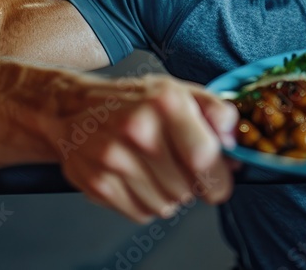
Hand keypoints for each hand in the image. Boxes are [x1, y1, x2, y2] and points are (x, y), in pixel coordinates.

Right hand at [45, 73, 238, 222]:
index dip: (219, 178)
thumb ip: (215, 112)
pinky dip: (147, 203)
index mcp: (165, 102)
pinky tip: (138, 179)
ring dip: (170, 195)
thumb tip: (234, 144)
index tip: (221, 184)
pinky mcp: (98, 183)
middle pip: (188, 187)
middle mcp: (139, 130)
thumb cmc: (133, 100)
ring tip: (157, 170)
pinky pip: (142, 213)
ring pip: (167, 205)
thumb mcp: (178, 91)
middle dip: (193, 184)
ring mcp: (114, 159)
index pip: (204, 157)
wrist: (71, 108)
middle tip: (182, 169)